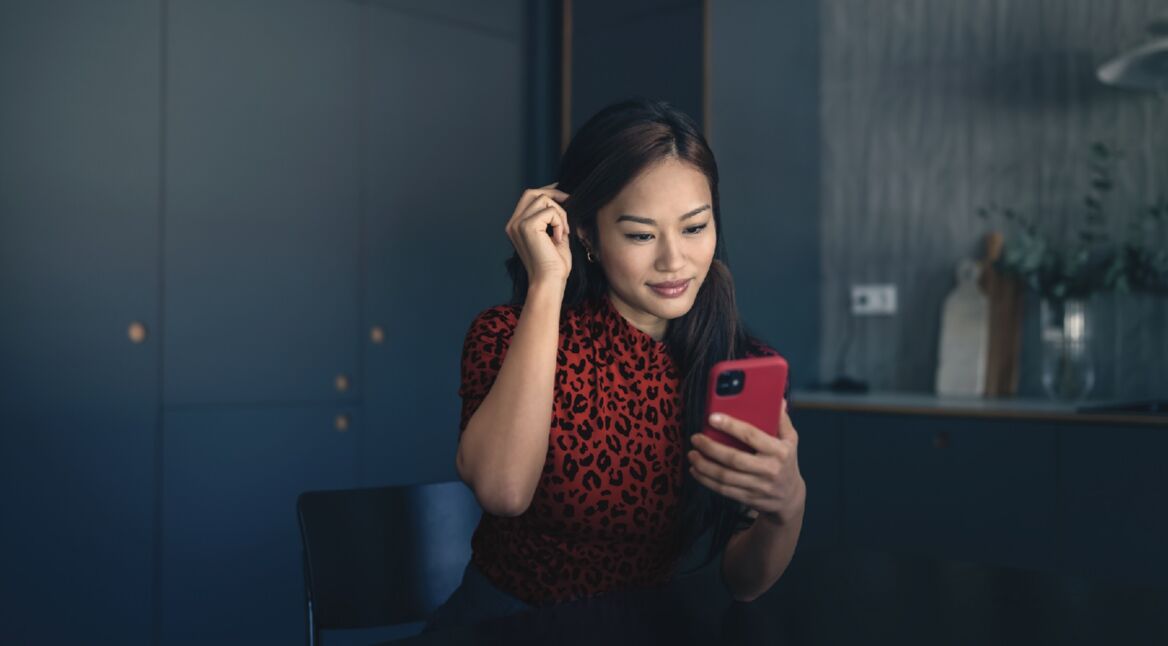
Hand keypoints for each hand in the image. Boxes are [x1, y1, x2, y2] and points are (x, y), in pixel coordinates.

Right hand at [505, 183, 571, 287]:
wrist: (550, 281)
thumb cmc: (553, 265)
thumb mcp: (553, 236)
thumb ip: (553, 219)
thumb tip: (565, 201)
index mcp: (516, 226)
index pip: (528, 198)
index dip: (547, 192)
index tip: (564, 195)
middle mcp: (513, 224)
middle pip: (532, 193)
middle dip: (553, 193)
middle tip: (569, 201)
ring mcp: (518, 224)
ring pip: (543, 199)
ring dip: (559, 213)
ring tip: (563, 231)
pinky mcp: (527, 226)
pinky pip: (550, 211)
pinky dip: (559, 222)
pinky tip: (558, 238)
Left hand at [687, 400, 805, 523]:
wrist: (789, 497)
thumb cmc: (786, 462)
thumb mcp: (790, 440)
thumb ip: (781, 420)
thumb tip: (777, 400)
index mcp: (778, 451)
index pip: (751, 436)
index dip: (730, 426)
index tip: (712, 418)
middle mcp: (769, 469)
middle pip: (734, 459)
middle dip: (710, 448)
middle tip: (695, 438)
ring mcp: (758, 486)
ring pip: (725, 476)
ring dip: (704, 465)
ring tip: (691, 454)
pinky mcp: (748, 497)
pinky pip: (723, 489)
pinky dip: (706, 480)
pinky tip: (696, 470)